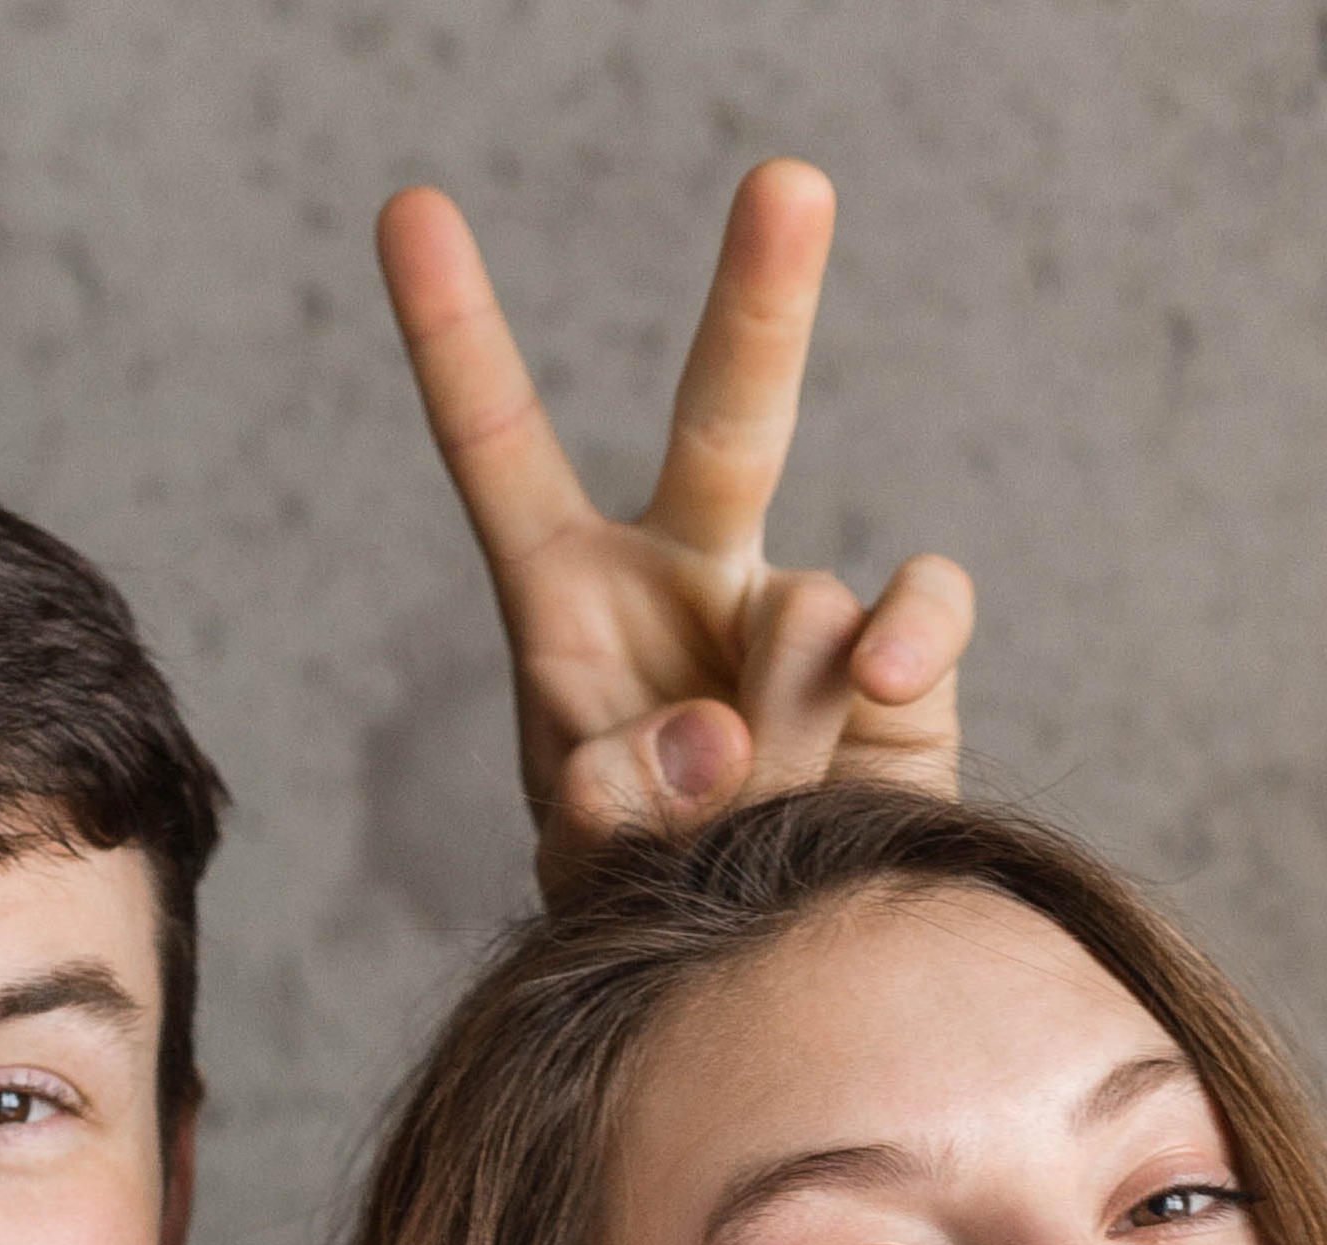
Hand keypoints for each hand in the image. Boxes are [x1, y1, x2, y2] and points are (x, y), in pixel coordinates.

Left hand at [378, 160, 975, 894]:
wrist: (767, 979)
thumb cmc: (646, 909)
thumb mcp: (589, 869)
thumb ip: (617, 802)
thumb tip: (716, 724)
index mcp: (570, 602)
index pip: (502, 453)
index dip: (457, 338)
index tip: (410, 208)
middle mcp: (690, 578)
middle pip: (726, 416)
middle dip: (763, 297)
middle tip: (793, 182)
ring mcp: (798, 619)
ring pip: (804, 607)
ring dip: (774, 727)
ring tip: (752, 816)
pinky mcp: (899, 671)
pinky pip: (917, 609)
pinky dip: (908, 640)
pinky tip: (878, 687)